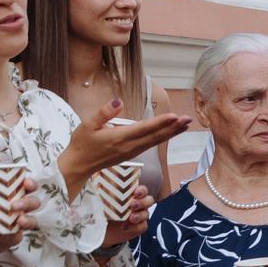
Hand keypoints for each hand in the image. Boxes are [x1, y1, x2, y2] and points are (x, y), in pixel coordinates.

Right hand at [58, 104, 188, 198]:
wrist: (78, 165)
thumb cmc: (81, 143)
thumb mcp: (87, 125)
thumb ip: (104, 113)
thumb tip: (118, 101)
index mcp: (118, 138)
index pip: (143, 129)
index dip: (160, 123)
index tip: (174, 116)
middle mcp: (129, 146)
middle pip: (155, 136)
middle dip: (173, 127)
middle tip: (189, 119)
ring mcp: (132, 152)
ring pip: (155, 141)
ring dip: (172, 133)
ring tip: (186, 124)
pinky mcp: (132, 154)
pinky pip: (151, 145)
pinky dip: (163, 138)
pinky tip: (172, 132)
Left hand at [99, 183, 152, 248]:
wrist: (97, 229)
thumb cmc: (98, 210)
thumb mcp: (97, 197)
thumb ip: (98, 187)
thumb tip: (93, 174)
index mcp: (130, 195)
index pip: (142, 190)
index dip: (142, 190)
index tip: (136, 192)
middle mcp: (137, 205)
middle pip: (149, 200)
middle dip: (143, 202)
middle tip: (132, 205)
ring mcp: (138, 217)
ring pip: (147, 214)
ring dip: (140, 215)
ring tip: (131, 218)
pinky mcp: (137, 228)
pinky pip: (142, 227)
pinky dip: (135, 227)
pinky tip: (125, 227)